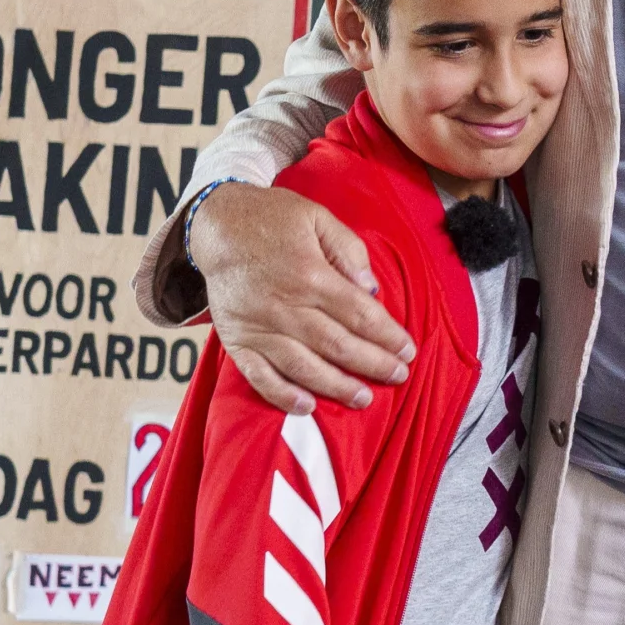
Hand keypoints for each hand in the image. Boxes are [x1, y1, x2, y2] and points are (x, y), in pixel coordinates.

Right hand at [189, 185, 415, 412]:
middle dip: (373, 364)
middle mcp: (285, 306)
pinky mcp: (237, 340)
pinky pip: (259, 375)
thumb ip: (349, 250)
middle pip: (337, 345)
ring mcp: (259, 327)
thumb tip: (370, 288)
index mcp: (310, 274)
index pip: (360, 314)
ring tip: (364, 399)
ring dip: (337, 387)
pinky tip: (307, 407)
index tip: (408, 351)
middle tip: (398, 377)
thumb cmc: (273, 219)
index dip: (387, 336)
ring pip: (304, 366)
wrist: (216, 225)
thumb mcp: (318, 218)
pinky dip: (282, 395)